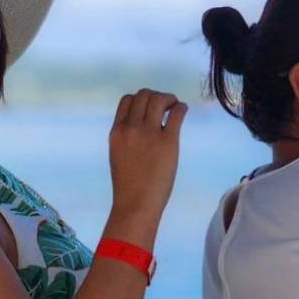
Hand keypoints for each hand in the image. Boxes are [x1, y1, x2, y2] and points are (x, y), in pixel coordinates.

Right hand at [108, 89, 186, 225]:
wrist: (136, 203)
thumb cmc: (128, 185)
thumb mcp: (118, 154)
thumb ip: (127, 137)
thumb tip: (142, 125)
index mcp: (117, 131)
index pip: (127, 100)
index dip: (140, 99)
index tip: (149, 107)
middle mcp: (131, 127)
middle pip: (143, 95)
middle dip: (156, 96)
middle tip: (165, 106)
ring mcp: (149, 133)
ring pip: (159, 99)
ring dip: (169, 98)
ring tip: (174, 107)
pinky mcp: (168, 140)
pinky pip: (177, 113)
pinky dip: (181, 107)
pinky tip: (182, 111)